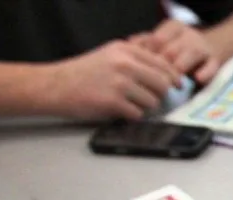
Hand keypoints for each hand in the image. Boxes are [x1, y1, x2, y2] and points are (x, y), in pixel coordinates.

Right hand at [44, 41, 180, 119]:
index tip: (178, 86)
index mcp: (125, 50)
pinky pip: (137, 114)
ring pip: (152, 101)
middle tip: (152, 99)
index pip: (163, 64)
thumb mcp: (109, 56)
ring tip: (128, 103)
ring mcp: (119, 82)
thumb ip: (135, 61)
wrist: (54, 85)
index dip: (173, 77)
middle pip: (162, 84)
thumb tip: (166, 75)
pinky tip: (119, 111)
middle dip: (160, 95)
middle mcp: (124, 63)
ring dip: (144, 107)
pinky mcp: (113, 101)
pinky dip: (131, 116)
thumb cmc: (82, 73)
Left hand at [133, 20, 221, 83]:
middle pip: (172, 48)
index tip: (141, 71)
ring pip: (191, 54)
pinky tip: (198, 79)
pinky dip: (205, 72)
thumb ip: (146, 43)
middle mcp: (188, 34)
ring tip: (173, 84)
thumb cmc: (179, 49)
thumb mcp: (163, 43)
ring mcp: (203, 47)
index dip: (148, 56)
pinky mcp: (216, 61)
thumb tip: (128, 45)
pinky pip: (211, 66)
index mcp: (173, 27)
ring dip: (180, 68)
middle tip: (153, 83)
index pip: (157, 39)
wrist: (213, 47)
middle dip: (163, 66)